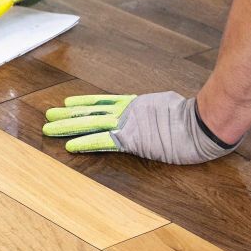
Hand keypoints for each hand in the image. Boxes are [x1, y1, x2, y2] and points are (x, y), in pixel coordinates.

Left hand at [42, 92, 236, 164]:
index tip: (69, 104)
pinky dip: (85, 143)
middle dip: (68, 115)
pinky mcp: (131, 139)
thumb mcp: (170, 106)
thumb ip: (158, 109)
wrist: (202, 122)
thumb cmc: (194, 117)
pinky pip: (103, 141)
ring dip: (68, 127)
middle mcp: (127, 111)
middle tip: (48, 115)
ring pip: (90, 124)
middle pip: (91, 112)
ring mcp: (128, 124)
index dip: (85, 104)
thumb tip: (161, 110)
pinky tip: (69, 146)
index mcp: (136, 104)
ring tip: (49, 128)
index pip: (104, 103)